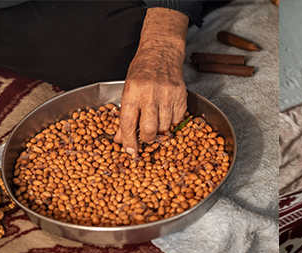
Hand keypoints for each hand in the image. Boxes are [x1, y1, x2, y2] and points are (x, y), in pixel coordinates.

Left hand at [114, 7, 188, 154]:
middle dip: (146, 138)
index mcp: (133, 91)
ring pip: (164, 126)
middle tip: (144, 137)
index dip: (128, 140)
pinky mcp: (181, 95)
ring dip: (159, 129)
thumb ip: (125, 115)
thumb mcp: (127, 89)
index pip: (128, 122)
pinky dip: (171, 120)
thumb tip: (120, 139)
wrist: (161, 51)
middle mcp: (150, 93)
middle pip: (149, 129)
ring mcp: (167, 94)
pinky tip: (166, 111)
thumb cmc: (142, 70)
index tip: (129, 151)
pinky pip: (177, 119)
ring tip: (155, 119)